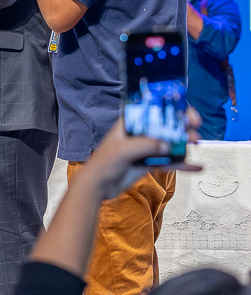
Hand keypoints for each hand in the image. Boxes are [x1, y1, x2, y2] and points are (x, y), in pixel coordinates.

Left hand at [77, 117, 201, 201]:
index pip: (152, 111)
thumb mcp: (123, 151)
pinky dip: (182, 164)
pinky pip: (169, 162)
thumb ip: (145, 145)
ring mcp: (145, 148)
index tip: (185, 111)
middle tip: (195, 126)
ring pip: (169, 142)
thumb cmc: (104, 164)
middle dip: (181, 124)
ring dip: (184, 142)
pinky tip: (197, 166)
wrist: (97, 186)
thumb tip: (167, 145)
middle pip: (164, 125)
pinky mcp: (149, 163)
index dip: (170, 108)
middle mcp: (139, 134)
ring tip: (196, 142)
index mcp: (130, 124)